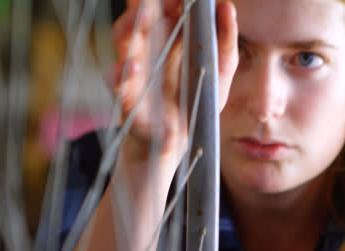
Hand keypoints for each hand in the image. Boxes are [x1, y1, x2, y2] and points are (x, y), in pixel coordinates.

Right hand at [106, 0, 237, 161]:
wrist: (179, 144)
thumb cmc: (197, 103)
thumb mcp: (219, 73)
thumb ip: (225, 42)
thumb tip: (226, 5)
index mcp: (172, 41)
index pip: (166, 10)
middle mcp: (151, 50)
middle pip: (142, 20)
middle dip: (146, 5)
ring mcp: (136, 72)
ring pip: (125, 42)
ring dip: (130, 26)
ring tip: (143, 13)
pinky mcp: (128, 98)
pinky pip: (117, 83)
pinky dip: (121, 74)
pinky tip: (132, 65)